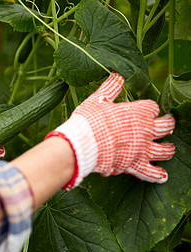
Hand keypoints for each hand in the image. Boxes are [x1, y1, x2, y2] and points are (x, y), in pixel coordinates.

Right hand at [46, 72, 174, 189]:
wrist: (82, 144)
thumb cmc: (89, 120)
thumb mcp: (97, 99)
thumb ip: (111, 87)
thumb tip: (118, 74)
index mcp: (138, 112)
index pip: (152, 107)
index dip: (149, 108)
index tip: (145, 109)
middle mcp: (146, 130)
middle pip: (166, 126)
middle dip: (167, 125)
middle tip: (167, 125)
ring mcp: (142, 149)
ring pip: (165, 150)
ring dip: (168, 149)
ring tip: (169, 149)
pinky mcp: (135, 165)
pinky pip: (150, 173)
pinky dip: (157, 175)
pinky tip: (163, 176)